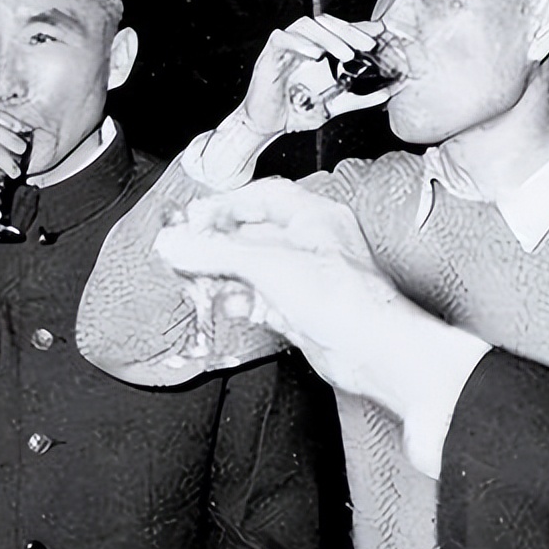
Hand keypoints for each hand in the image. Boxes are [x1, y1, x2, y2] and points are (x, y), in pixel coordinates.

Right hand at [152, 178, 437, 405]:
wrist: (372, 352)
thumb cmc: (346, 301)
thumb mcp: (267, 264)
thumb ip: (215, 252)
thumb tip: (176, 243)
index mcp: (313, 217)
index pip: (260, 196)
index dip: (224, 205)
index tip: (193, 220)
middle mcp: (310, 244)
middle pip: (251, 233)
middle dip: (217, 244)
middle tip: (188, 252)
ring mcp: (304, 277)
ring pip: (252, 267)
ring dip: (224, 274)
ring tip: (201, 280)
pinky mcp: (299, 308)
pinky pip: (259, 297)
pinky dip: (240, 300)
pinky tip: (230, 305)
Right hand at [237, 14, 397, 137]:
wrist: (266, 127)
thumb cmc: (294, 113)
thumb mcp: (334, 106)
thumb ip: (359, 99)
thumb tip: (387, 93)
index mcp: (317, 52)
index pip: (338, 30)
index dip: (359, 28)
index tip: (379, 33)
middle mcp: (302, 45)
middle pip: (325, 23)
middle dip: (349, 31)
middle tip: (367, 44)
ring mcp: (284, 48)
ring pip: (306, 26)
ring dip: (328, 37)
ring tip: (345, 54)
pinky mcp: (269, 55)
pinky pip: (282, 38)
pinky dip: (300, 43)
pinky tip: (316, 55)